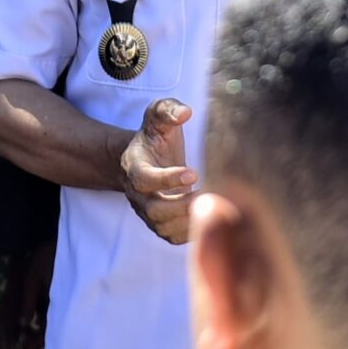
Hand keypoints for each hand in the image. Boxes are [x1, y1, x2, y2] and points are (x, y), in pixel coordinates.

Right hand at [119, 98, 197, 244]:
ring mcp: (147, 213)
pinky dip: (191, 233)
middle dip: (181, 206)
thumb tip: (185, 112)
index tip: (194, 173)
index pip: (144, 179)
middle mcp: (137, 195)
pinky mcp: (160, 225)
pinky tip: (211, 218)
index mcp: (134, 167)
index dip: (167, 179)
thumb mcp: (157, 117)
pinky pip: (172, 238)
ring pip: (163, 228)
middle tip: (207, 195)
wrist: (143, 160)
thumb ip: (167, 110)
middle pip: (153, 210)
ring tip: (212, 206)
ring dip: (189, 221)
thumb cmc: (154, 138)